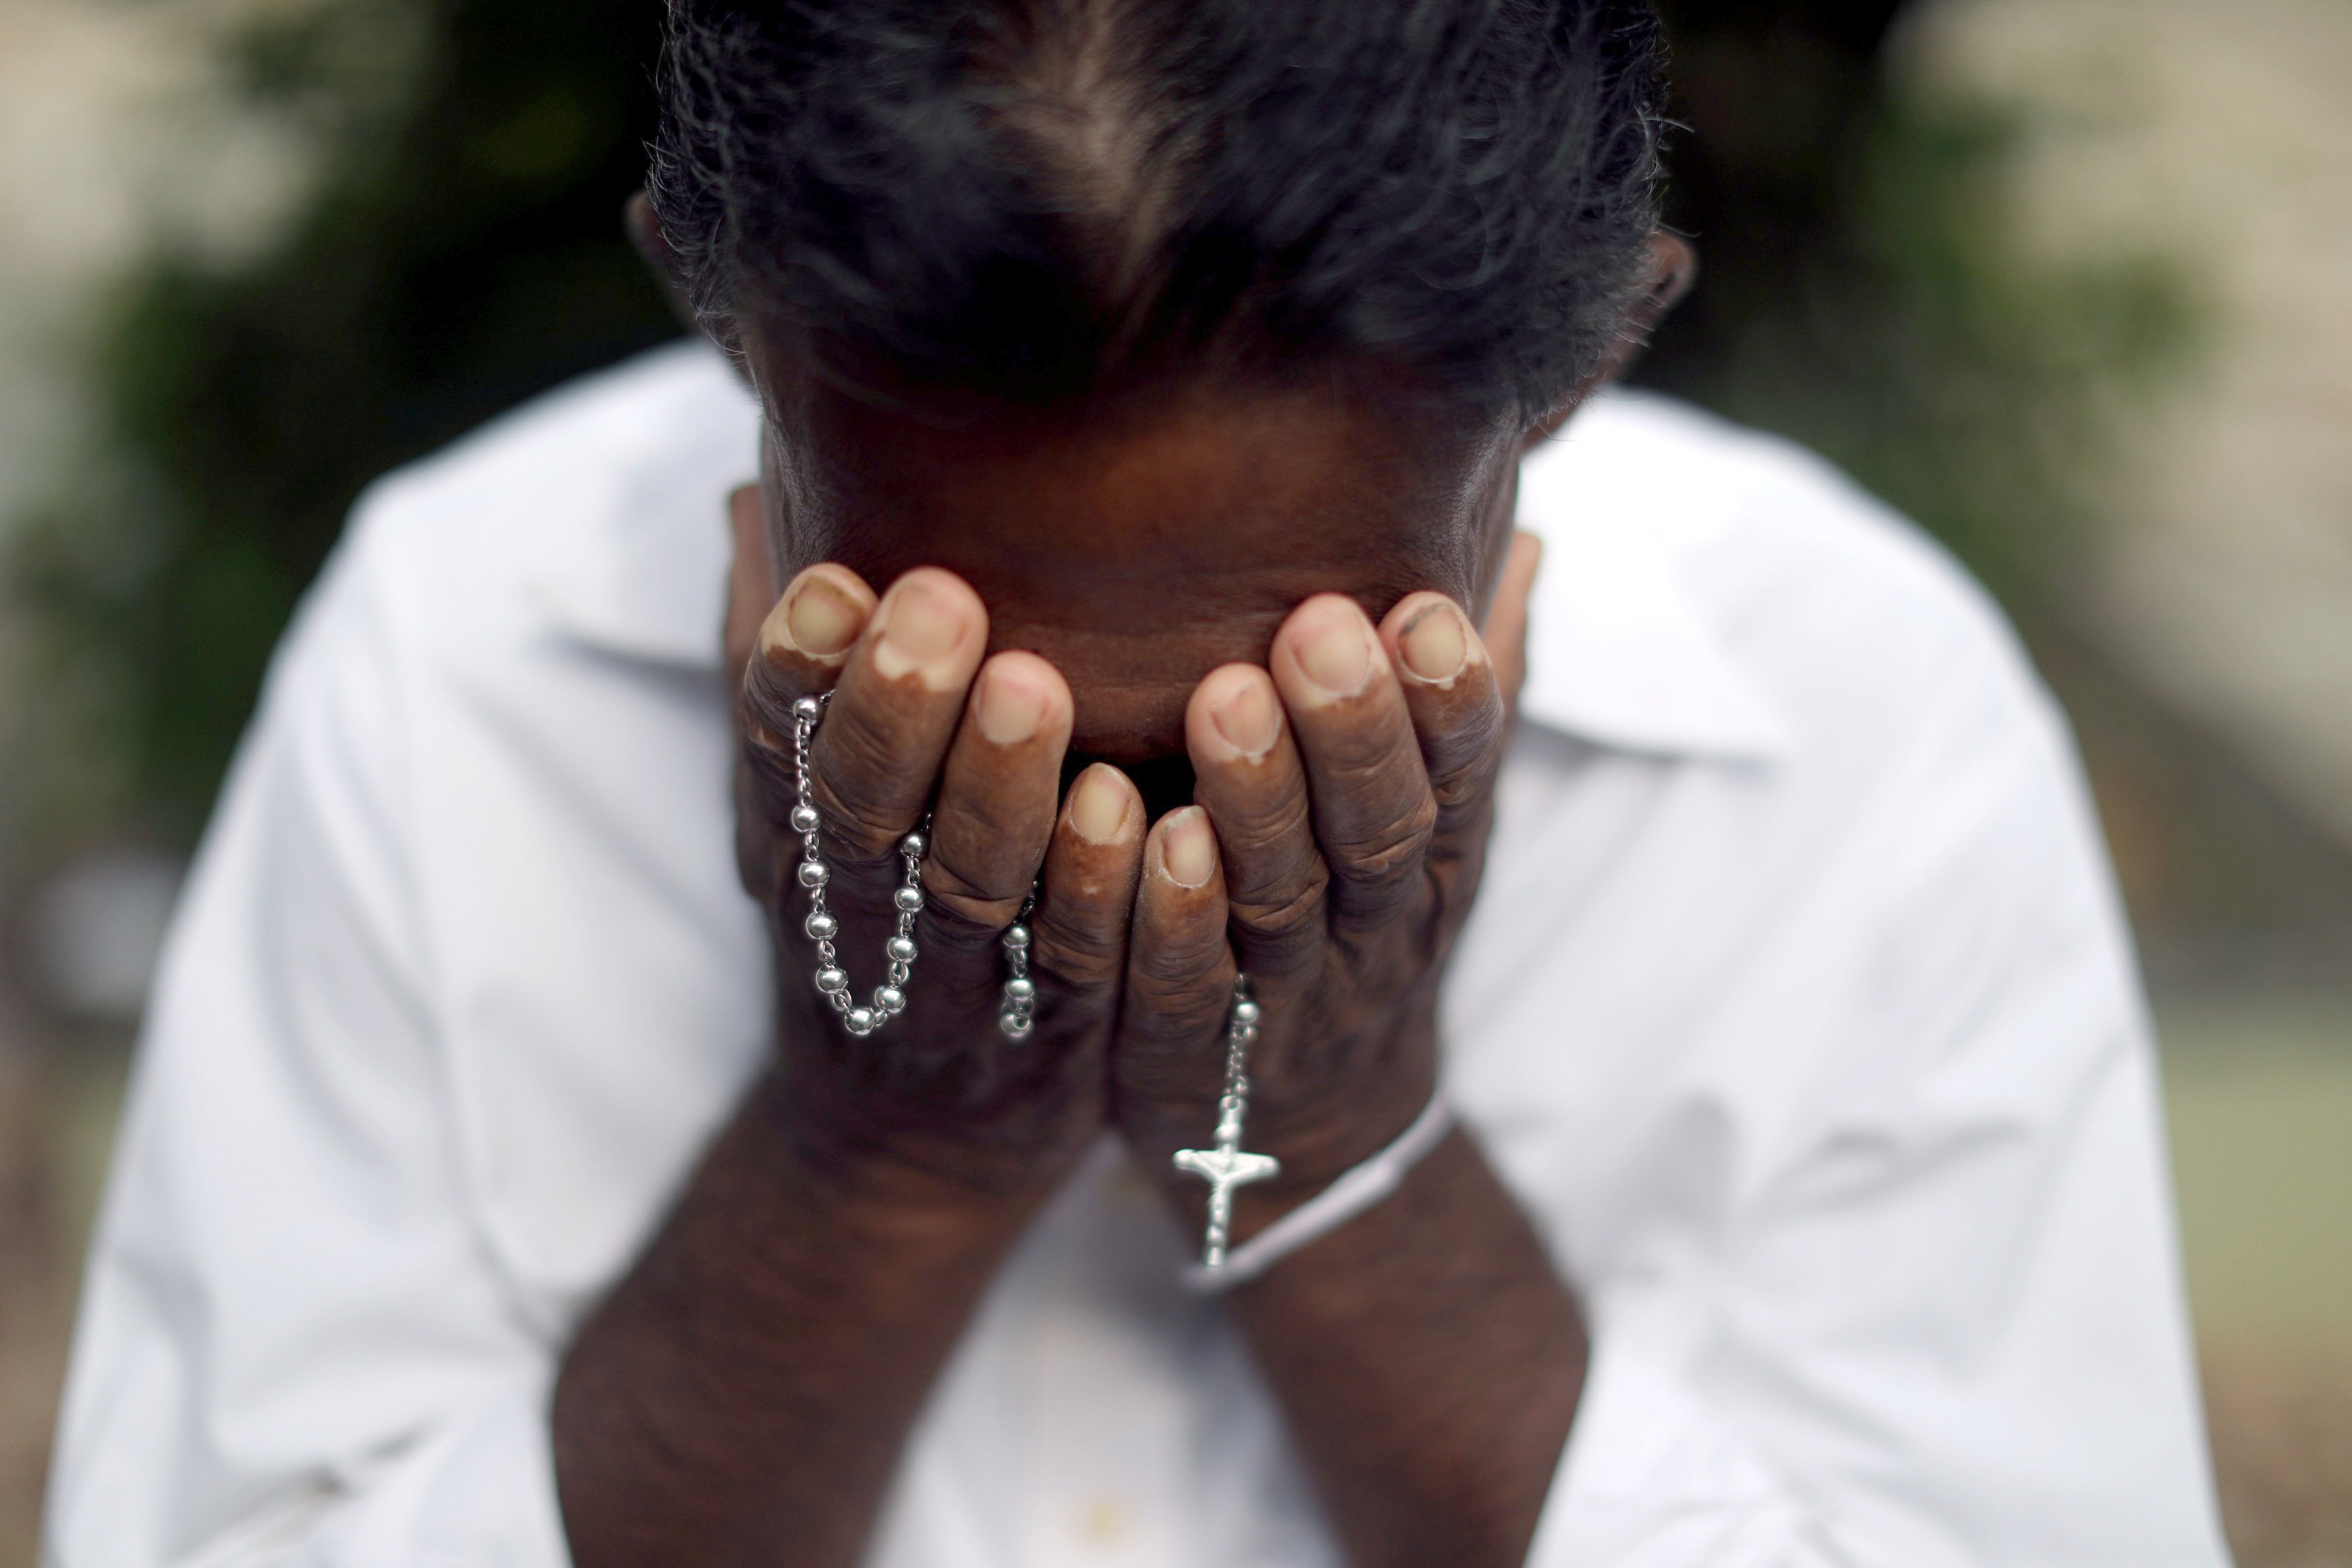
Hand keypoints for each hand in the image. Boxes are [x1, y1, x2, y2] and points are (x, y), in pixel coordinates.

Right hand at [724, 490, 1144, 1195]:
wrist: (910, 1140)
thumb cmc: (876, 920)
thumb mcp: (806, 808)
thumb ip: (798, 668)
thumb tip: (764, 492)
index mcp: (798, 842)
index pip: (777, 749)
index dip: (795, 670)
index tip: (827, 584)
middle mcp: (866, 912)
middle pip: (864, 815)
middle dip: (897, 708)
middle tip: (937, 600)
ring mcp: (962, 981)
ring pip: (972, 886)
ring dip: (1000, 789)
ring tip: (1038, 688)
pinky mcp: (1060, 1030)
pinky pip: (1080, 967)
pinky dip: (1101, 895)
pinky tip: (1140, 817)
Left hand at [1109, 533, 1540, 1219]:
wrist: (1313, 1132)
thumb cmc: (1362, 927)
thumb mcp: (1434, 821)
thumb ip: (1458, 691)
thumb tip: (1514, 532)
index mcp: (1435, 852)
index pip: (1463, 770)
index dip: (1451, 698)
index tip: (1427, 608)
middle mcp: (1373, 921)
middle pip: (1381, 828)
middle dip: (1356, 729)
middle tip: (1319, 629)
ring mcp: (1286, 993)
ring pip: (1282, 898)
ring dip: (1259, 801)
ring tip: (1224, 699)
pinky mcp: (1188, 1049)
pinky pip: (1183, 984)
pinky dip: (1171, 915)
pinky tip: (1146, 835)